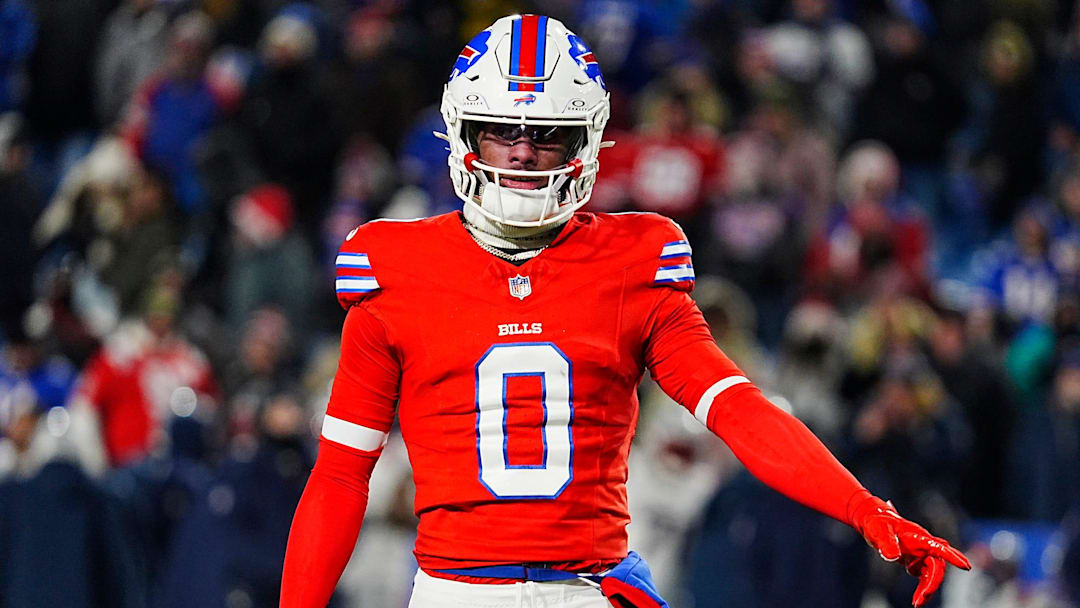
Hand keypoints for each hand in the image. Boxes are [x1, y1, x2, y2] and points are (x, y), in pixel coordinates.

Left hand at [850, 495, 970, 606]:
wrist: (873, 520)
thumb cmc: (878, 523)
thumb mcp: (879, 532)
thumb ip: (886, 544)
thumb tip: (892, 557)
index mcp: (918, 536)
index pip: (939, 547)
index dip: (953, 556)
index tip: (966, 566)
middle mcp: (924, 545)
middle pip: (937, 566)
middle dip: (932, 583)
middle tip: (920, 599)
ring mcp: (922, 553)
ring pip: (933, 573)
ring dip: (927, 588)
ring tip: (917, 603)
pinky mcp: (917, 560)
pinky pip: (925, 576)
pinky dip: (923, 587)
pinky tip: (916, 598)